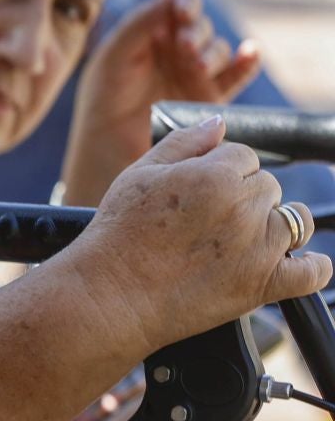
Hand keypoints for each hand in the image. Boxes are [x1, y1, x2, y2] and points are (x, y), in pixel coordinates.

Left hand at [61, 0, 261, 204]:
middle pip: (201, 27)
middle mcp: (177, 48)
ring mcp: (196, 72)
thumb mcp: (114, 55)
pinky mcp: (212, 97)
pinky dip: (248, 62)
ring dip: (212, 52)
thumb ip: (141, 23)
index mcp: (153, 31)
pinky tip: (250, 53)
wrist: (109, 145)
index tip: (183, 12)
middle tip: (184, 46)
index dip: (186, 3)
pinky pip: (238, 74)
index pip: (179, 6)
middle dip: (196, 33)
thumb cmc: (104, 96)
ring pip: (219, 49)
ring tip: (197, 66)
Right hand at [68, 117, 331, 354]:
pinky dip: (312, 267)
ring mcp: (258, 247)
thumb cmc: (116, 236)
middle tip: (208, 222)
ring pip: (295, 219)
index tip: (201, 193)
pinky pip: (312, 273)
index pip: (244, 156)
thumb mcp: (138, 176)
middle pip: (269, 185)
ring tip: (241, 241)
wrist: (108, 296)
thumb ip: (183, 143)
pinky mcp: (264, 285)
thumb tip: (219, 124)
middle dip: (244, 198)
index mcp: (214, 174)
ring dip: (276, 225)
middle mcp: (243, 207)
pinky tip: (296, 263)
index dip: (223, 171)